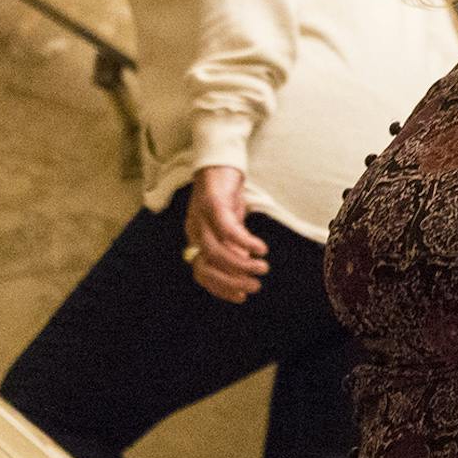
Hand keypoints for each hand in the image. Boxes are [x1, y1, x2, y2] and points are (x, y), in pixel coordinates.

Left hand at [183, 166, 268, 301]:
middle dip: (230, 280)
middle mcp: (194, 230)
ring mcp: (201, 216)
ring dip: (239, 264)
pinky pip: (227, 228)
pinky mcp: (213, 202)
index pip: (201, 272)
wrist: (221, 161)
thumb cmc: (226, 196)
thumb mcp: (229, 226)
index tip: (241, 297)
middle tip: (254, 285)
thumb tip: (242, 271)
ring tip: (262, 268)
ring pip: (215, 249)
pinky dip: (244, 241)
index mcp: (196, 239)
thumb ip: (232, 248)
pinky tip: (261, 248)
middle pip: (205, 264)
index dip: (220, 287)